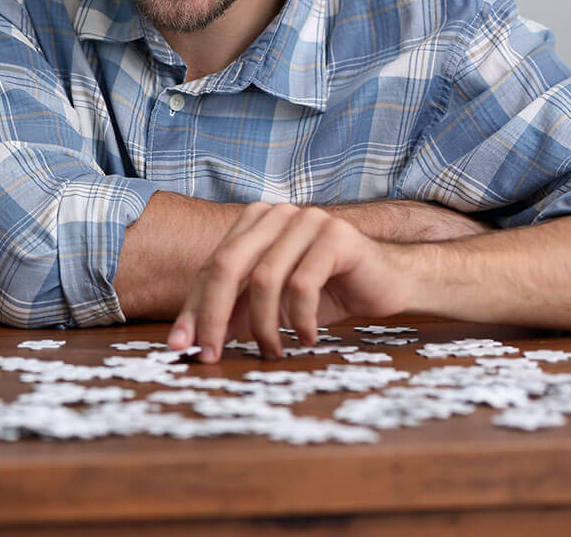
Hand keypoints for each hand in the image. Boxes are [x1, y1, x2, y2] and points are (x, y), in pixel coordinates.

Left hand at [168, 203, 410, 362]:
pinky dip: (300, 318)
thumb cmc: (327, 294)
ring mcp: (306, 219)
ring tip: (272, 351)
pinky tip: (308, 338)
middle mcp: (275, 214)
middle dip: (213, 315)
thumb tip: (193, 341)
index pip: (211, 267)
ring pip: (264, 278)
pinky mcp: (336, 235)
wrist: (390, 283)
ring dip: (263, 324)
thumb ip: (235, 312)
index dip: (194, 308)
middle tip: (211, 355)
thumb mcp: (272, 306)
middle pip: (227, 266)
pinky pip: (303, 284)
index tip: (180, 347)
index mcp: (253, 223)